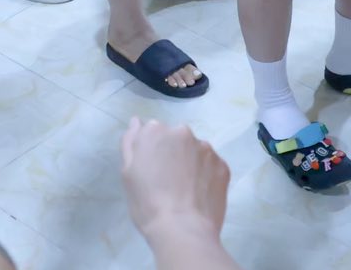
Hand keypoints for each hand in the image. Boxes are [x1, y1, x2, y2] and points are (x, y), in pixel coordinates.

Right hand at [121, 120, 230, 248]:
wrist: (183, 229)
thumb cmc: (147, 203)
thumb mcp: (128, 172)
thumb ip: (131, 142)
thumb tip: (137, 122)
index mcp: (155, 131)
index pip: (151, 133)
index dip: (151, 152)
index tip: (151, 170)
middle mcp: (182, 132)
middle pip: (175, 139)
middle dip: (172, 153)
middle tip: (168, 182)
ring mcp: (206, 148)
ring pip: (195, 151)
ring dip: (191, 163)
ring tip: (186, 191)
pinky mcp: (223, 165)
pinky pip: (211, 166)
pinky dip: (206, 176)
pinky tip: (199, 195)